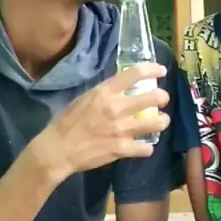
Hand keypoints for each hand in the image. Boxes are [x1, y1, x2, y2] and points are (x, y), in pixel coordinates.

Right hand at [28, 62, 169, 183]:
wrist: (58, 150)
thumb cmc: (67, 121)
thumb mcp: (85, 98)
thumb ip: (105, 93)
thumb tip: (121, 88)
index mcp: (106, 92)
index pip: (136, 73)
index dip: (153, 69)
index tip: (161, 71)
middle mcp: (117, 108)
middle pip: (153, 97)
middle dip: (163, 97)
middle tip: (163, 99)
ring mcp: (122, 130)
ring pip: (156, 123)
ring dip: (162, 121)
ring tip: (161, 121)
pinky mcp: (122, 149)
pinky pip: (146, 148)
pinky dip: (147, 147)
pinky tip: (145, 146)